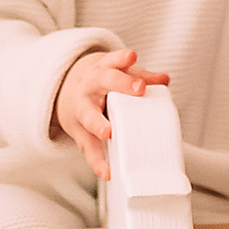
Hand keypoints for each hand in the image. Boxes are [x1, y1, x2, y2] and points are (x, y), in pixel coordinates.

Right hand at [51, 47, 171, 182]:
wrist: (64, 92)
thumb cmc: (99, 84)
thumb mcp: (116, 74)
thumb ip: (140, 76)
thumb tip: (164, 79)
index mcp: (102, 70)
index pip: (113, 60)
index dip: (123, 58)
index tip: (132, 56)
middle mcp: (90, 87)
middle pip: (104, 82)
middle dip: (121, 84)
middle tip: (139, 89)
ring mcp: (83, 110)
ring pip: (89, 116)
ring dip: (99, 124)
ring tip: (108, 132)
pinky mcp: (80, 133)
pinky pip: (88, 148)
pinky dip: (97, 161)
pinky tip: (107, 172)